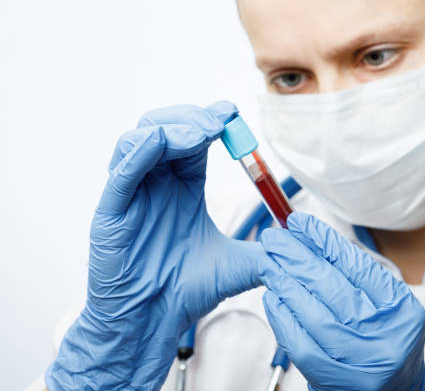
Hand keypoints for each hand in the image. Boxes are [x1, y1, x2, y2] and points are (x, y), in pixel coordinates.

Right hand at [45, 103, 267, 389]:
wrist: (154, 322)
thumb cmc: (187, 290)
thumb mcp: (238, 263)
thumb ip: (268, 248)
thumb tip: (301, 242)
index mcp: (183, 188)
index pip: (195, 141)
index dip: (212, 122)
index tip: (233, 114)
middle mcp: (157, 184)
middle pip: (167, 129)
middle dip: (194, 117)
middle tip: (221, 120)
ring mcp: (133, 195)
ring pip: (140, 140)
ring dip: (170, 128)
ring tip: (200, 133)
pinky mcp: (112, 211)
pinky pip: (120, 172)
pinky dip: (138, 152)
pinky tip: (160, 142)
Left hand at [260, 213, 424, 390]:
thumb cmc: (385, 340)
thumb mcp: (386, 305)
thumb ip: (356, 276)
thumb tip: (312, 239)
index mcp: (401, 309)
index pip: (357, 266)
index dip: (324, 241)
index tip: (299, 223)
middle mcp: (386, 335)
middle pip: (334, 287)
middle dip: (298, 258)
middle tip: (274, 238)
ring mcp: (361, 361)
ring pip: (315, 315)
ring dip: (287, 285)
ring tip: (270, 265)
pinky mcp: (335, 381)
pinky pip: (301, 344)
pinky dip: (283, 319)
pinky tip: (273, 299)